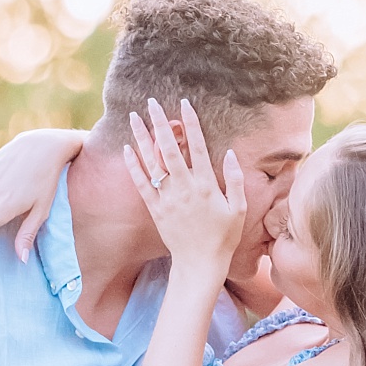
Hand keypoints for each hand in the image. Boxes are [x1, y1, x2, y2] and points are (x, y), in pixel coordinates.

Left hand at [122, 98, 246, 273]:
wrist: (200, 263)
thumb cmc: (223, 237)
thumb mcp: (238, 209)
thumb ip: (236, 180)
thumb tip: (230, 153)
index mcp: (207, 185)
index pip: (198, 147)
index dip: (191, 124)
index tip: (184, 103)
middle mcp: (184, 188)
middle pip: (170, 149)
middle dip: (160, 123)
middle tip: (151, 102)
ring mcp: (168, 198)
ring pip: (152, 162)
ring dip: (142, 138)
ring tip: (133, 117)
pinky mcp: (155, 209)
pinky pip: (142, 184)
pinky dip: (133, 166)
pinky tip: (127, 149)